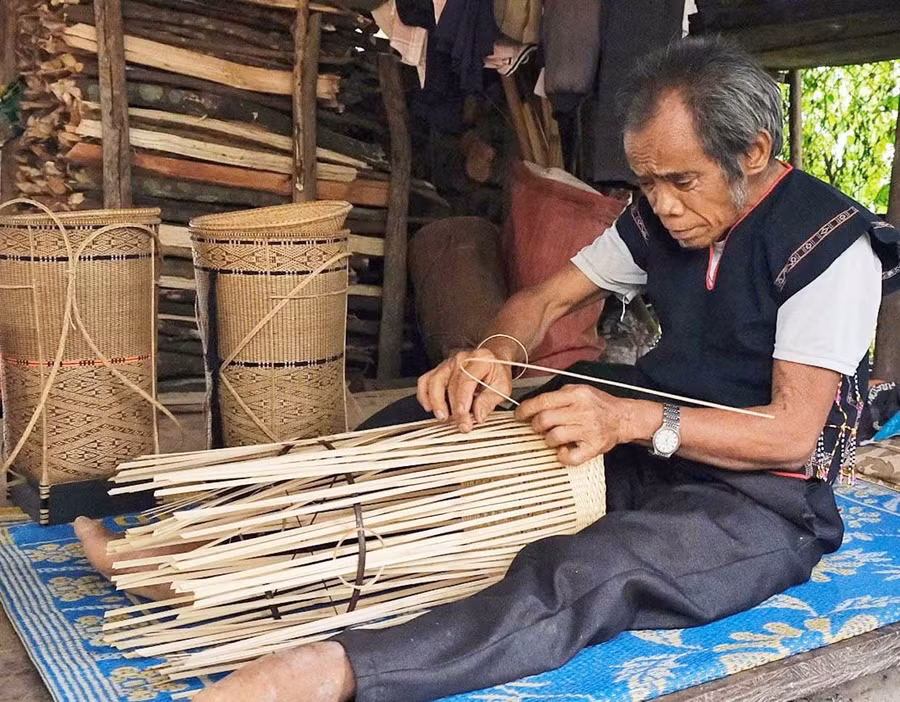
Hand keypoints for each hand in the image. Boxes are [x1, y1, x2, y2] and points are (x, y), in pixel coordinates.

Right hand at [417, 348, 512, 431]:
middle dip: (454, 409)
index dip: (462, 402)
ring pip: (434, 382)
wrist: (492, 362)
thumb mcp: (502, 387)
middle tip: (461, 425)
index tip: (464, 419)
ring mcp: (448, 364)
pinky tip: (430, 407)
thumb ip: (490, 400)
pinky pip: (425, 381)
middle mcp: (461, 359)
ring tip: (443, 417)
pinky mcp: (439, 370)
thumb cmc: (496, 374)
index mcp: (480, 359)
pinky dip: (424, 395)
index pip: (466, 381)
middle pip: (450, 384)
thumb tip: (478, 415)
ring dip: (436, 402)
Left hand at [515, 384, 636, 464]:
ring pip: (553, 437)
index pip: (542, 401)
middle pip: (545, 420)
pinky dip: (562, 456)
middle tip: (537, 428)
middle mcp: (582, 410)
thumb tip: (531, 406)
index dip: (525, 410)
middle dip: (535, 426)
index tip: (519, 415)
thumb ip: (557, 397)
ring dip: (548, 440)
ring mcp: (588, 429)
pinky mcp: (594, 446)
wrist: (623, 417)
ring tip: (554, 438)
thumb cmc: (598, 404)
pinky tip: (564, 450)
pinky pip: (570, 457)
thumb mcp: (579, 390)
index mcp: (576, 394)